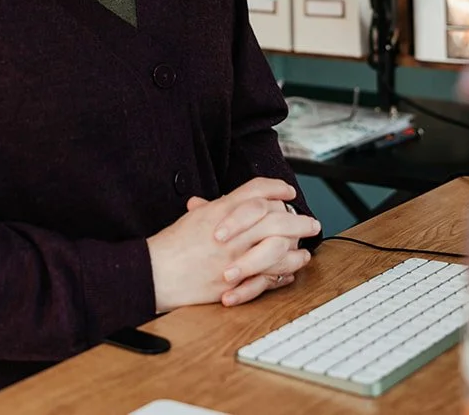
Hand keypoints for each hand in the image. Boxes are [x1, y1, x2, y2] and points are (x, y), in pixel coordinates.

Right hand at [146, 178, 318, 312]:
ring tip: (306, 246)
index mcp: (221, 210)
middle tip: (311, 222)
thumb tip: (236, 201)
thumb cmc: (173, 245)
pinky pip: (269, 274)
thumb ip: (218, 207)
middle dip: (297, 220)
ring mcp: (235, 256)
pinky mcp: (236, 280)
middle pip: (275, 217)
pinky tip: (292, 268)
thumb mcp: (196, 216)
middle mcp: (231, 231)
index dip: (276, 189)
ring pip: (277, 246)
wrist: (157, 272)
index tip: (288, 192)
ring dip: (296, 246)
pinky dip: (285, 270)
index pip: (256, 191)